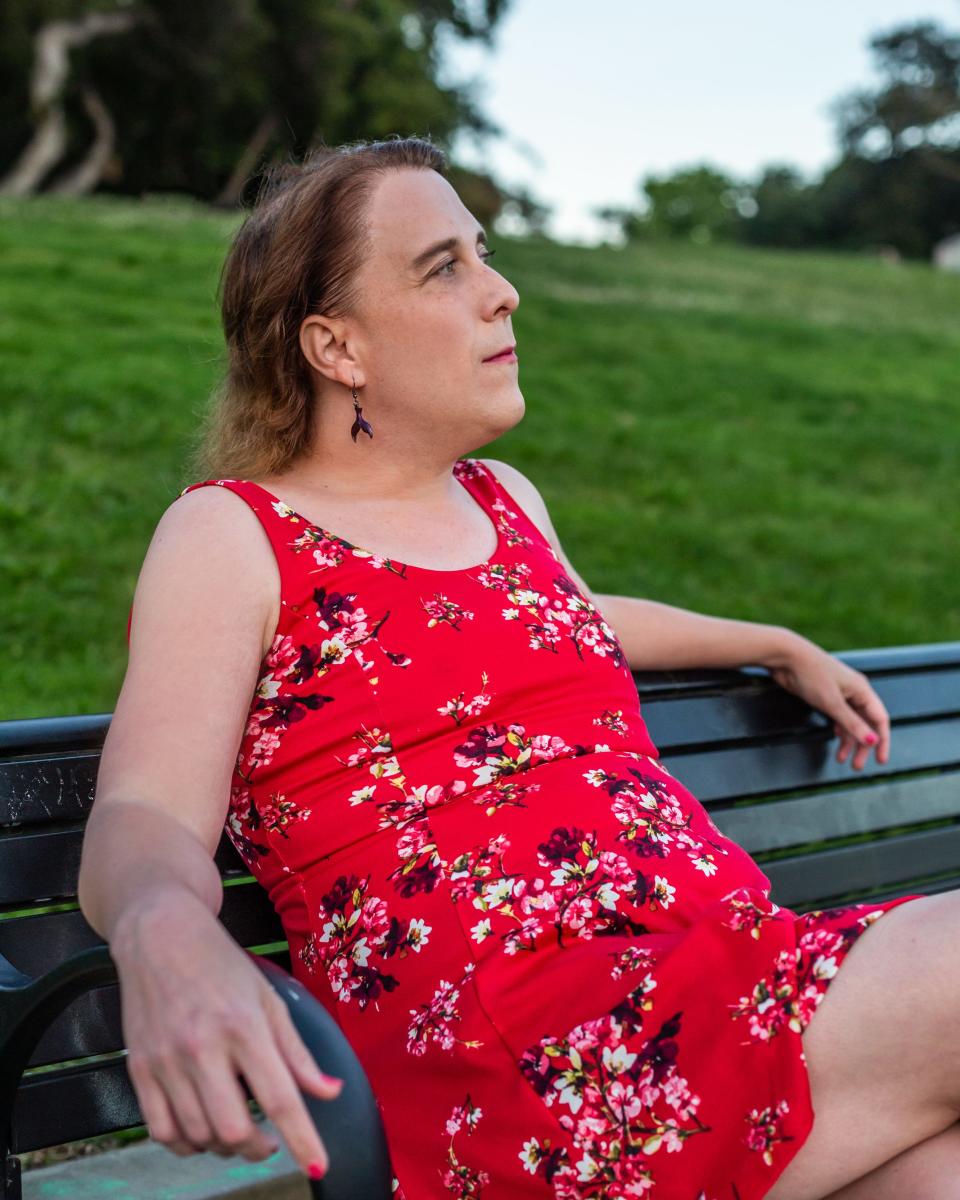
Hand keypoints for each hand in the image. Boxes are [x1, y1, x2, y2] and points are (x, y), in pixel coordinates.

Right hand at [109, 891, 340, 1177]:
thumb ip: (297, 1052)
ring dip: (224, 1147)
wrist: (160, 935)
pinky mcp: (139, 1068)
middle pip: (233, 1129)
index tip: (318, 1166)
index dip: (302, 1138)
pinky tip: (202, 1131)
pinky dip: (186, 1144)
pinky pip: (161, 1131)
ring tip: (237, 1131)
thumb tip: (330, 1092)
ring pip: (198, 1136)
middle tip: (269, 1142)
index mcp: (244, 1026)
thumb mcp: (269, 999)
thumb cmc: (221, 964)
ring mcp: (166, 1061)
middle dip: (258, 1149)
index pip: (279, 1096)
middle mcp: (203, 1047)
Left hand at [765, 633, 889, 770]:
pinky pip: (838, 717)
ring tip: (842, 760)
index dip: (882, 741)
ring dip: (848, 742)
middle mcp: (854, 692)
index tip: (880, 760)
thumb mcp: (832, 703)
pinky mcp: (826, 696)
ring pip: (851, 722)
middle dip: (862, 746)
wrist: (786, 656)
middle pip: (865, 723)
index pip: (880, 719)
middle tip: (857, 766)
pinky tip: (835, 743)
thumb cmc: (811, 674)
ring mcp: (840, 694)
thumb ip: (852, 724)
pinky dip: (838, 731)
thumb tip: (872, 741)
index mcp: (862, 690)